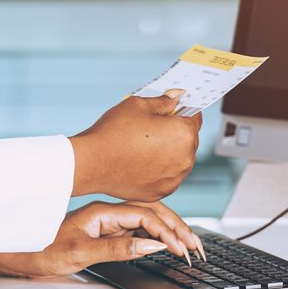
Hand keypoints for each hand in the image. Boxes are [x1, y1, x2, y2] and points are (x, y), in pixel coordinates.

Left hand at [16, 199, 203, 279]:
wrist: (23, 251)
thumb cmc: (45, 250)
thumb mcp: (82, 253)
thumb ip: (118, 248)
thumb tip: (150, 244)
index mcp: (102, 212)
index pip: (144, 216)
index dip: (166, 231)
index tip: (181, 248)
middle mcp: (107, 213)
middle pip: (151, 214)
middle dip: (177, 228)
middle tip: (196, 245)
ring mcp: (107, 221)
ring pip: (147, 220)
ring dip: (169, 231)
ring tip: (190, 244)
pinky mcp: (105, 231)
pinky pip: (137, 228)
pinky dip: (156, 235)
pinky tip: (167, 242)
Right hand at [68, 89, 201, 200]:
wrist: (93, 163)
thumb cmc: (114, 132)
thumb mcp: (138, 105)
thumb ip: (163, 101)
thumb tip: (177, 96)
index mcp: (184, 134)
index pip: (195, 116)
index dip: (182, 110)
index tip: (172, 109)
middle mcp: (185, 159)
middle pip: (188, 139)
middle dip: (174, 131)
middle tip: (150, 126)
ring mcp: (174, 178)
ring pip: (178, 159)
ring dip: (168, 151)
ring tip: (141, 144)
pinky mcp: (161, 192)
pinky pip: (166, 175)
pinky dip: (158, 168)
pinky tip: (139, 160)